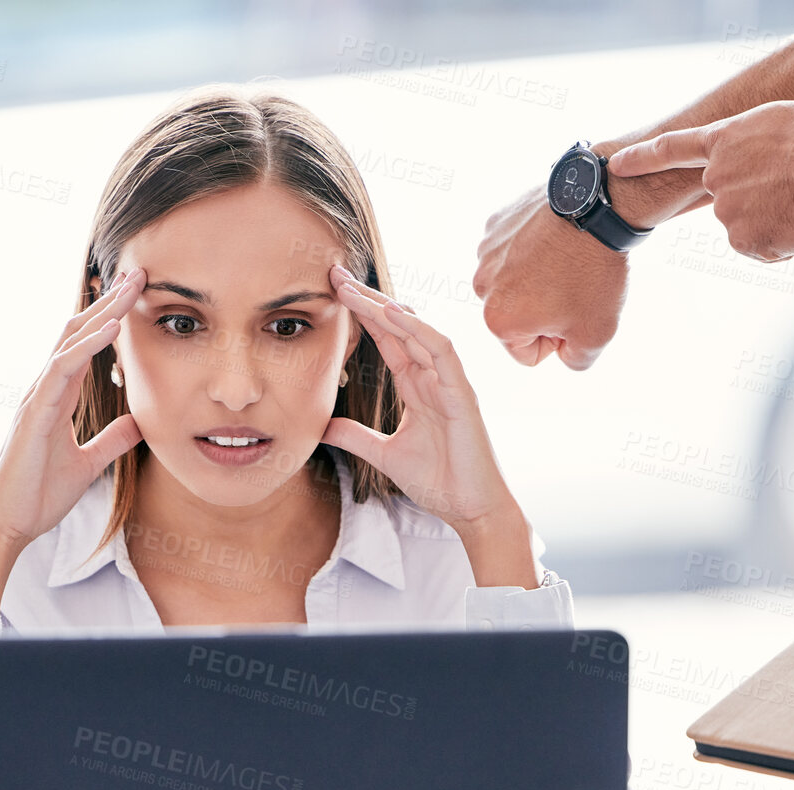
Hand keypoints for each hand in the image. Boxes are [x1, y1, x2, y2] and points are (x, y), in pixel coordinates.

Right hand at [0, 271, 144, 612]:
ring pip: (70, 341)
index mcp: (57, 398)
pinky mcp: (34, 412)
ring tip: (131, 287)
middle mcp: (45, 389)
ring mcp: (37, 397)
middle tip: (139, 273)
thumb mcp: (88, 464)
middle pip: (78, 332)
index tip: (137, 295)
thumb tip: (139, 426)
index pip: (86, 346)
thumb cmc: (38, 495)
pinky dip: (88, 346)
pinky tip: (113, 328)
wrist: (9, 524)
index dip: (111, 318)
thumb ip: (111, 441)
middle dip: (109, 302)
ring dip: (103, 312)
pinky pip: (63, 369)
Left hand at [323, 266, 536, 587]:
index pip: (387, 340)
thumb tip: (323, 427)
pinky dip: (419, 330)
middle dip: (368, 300)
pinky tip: (394, 313)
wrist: (471, 510)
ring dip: (386, 308)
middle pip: (399, 327)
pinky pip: (442, 352)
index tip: (333, 293)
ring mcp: (450, 383)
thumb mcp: (385, 456)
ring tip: (354, 289)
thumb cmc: (440, 482)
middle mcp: (434, 378)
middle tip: (335, 274)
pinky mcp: (463, 394)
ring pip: (418, 332)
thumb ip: (356, 437)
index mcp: (417, 388)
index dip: (362, 316)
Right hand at [472, 181, 628, 369]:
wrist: (597, 207)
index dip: (558, 341)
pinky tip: (556, 240)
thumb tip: (563, 354)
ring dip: (536, 279)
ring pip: (513, 282)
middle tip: (573, 286)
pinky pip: (514, 250)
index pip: (527, 354)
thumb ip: (576, 360)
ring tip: (566, 262)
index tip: (574, 314)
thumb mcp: (598, 334)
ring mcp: (486, 252)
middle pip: (515, 316)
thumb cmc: (594, 273)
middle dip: (543, 309)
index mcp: (497, 320)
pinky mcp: (497, 224)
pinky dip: (533, 249)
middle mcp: (482, 287)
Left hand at [609, 101, 793, 262]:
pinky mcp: (742, 241)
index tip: (614, 164)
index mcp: (725, 140)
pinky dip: (785, 243)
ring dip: (778, 220)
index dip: (641, 156)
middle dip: (761, 198)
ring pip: (751, 226)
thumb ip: (757, 143)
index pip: (672, 148)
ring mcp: (726, 211)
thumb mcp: (784, 120)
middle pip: (730, 199)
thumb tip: (762, 164)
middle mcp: (716, 176)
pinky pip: (765, 250)